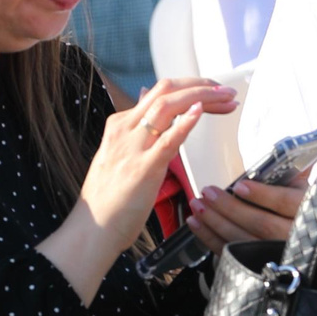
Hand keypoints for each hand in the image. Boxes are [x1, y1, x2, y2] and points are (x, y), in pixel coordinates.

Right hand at [81, 78, 236, 248]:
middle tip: (226, 91)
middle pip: (166, 91)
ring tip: (225, 98)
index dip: (191, 87)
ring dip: (202, 97)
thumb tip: (144, 96)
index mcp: (121, 125)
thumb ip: (135, 126)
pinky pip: (167, 140)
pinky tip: (201, 111)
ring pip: (168, 106)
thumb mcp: (117, 153)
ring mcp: (134, 148)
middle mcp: (126, 130)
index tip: (213, 92)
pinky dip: (186, 122)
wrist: (91, 230)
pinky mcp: (144, 168)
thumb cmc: (107, 199)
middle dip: (200, 85)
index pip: (159, 93)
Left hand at [186, 174, 306, 256]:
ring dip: (215, 223)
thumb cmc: (300, 203)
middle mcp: (295, 237)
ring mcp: (276, 255)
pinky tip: (196, 224)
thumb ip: (288, 176)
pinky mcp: (256, 265)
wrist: (306, 237)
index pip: (285, 203)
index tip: (240, 186)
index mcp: (309, 211)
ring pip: (243, 241)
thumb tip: (264, 166)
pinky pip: (231, 254)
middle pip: (261, 224)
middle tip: (208, 192)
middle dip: (230, 208)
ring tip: (198, 205)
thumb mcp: (303, 186)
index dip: (262, 195)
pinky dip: (210, 239)